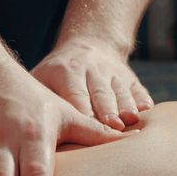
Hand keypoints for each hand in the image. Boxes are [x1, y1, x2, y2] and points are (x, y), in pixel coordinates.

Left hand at [31, 39, 153, 129]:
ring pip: (121, 91)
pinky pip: (138, 89)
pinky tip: (146, 112)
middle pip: (101, 93)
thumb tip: (30, 132)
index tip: (85, 129)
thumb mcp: (41, 78)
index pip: (76, 95)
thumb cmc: (55, 74)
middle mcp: (92, 69)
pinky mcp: (130, 77)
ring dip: (126, 107)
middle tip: (112, 127)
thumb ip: (37, 100)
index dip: (82, 112)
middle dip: (107, 110)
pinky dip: (142, 100)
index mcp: (67, 71)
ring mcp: (113, 71)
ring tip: (130, 121)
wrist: (88, 43)